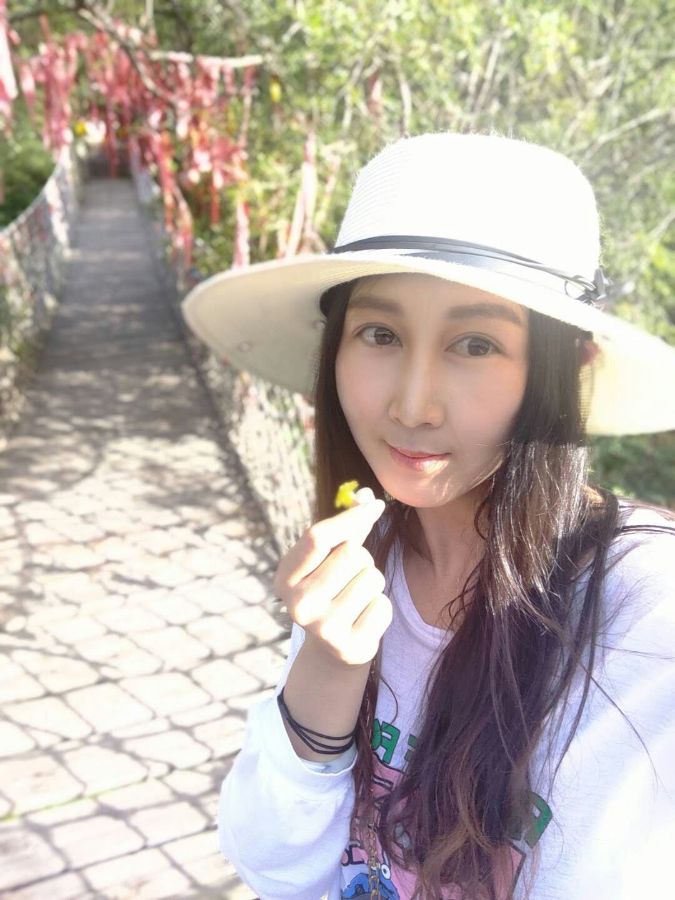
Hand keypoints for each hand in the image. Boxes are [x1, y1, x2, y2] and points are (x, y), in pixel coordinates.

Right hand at [273, 488, 391, 666]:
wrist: (331, 647)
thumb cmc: (332, 587)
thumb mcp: (329, 556)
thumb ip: (346, 525)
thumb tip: (367, 495)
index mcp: (285, 577)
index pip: (318, 537)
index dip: (351, 517)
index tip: (375, 506)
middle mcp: (297, 604)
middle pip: (352, 556)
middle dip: (362, 559)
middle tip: (350, 576)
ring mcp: (322, 629)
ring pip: (372, 578)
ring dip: (372, 582)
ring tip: (356, 596)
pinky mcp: (348, 647)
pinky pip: (383, 606)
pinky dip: (380, 608)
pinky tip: (363, 617)